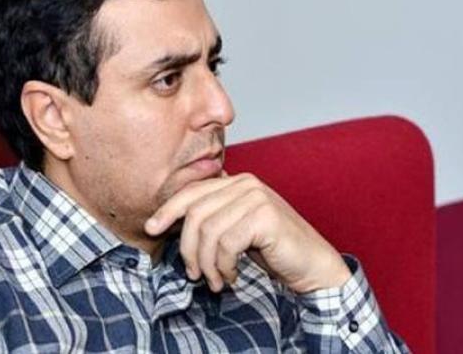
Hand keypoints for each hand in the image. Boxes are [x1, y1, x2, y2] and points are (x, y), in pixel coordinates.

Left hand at [144, 172, 350, 293]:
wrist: (311, 265)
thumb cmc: (271, 250)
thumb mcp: (234, 231)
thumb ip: (210, 219)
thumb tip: (167, 222)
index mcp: (235, 182)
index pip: (191, 192)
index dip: (167, 210)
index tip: (150, 229)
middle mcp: (245, 183)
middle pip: (195, 213)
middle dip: (188, 248)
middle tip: (193, 274)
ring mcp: (256, 197)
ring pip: (208, 230)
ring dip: (208, 263)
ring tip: (215, 281)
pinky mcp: (265, 216)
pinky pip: (227, 243)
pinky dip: (224, 265)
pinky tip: (232, 276)